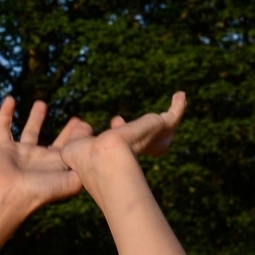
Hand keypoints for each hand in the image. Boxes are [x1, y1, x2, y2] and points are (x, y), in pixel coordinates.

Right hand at [0, 97, 88, 211]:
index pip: (73, 149)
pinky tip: (9, 100)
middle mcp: (41, 160)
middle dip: (68, 132)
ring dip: (36, 118)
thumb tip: (94, 150)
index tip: (87, 124)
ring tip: (41, 103)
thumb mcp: (72, 181)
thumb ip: (86, 167)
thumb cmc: (42, 190)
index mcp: (57, 167)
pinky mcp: (5, 149)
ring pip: (30, 131)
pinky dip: (5, 115)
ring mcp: (22, 154)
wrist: (12, 195)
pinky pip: (3, 129)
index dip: (81, 138)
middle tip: (77, 119)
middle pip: (57, 142)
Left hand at [61, 91, 186, 174]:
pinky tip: (180, 95)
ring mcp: (150, 139)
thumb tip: (83, 124)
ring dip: (170, 116)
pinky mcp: (159, 128)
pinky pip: (173, 116)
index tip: (115, 119)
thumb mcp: (74, 145)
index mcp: (117, 155)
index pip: (124, 141)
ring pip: (165, 129)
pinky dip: (177, 106)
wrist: (101, 159)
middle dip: (147, 129)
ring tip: (178, 101)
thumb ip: (79, 135)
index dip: (120, 128)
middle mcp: (136, 149)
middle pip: (149, 139)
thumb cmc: (84, 157)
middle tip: (151, 118)